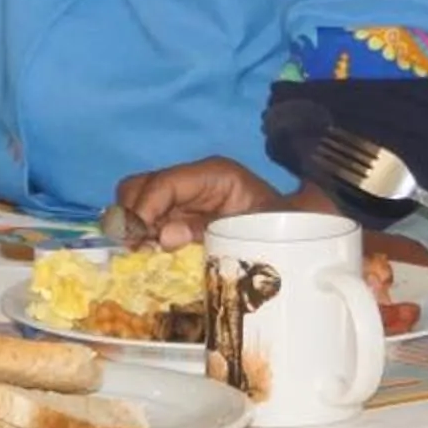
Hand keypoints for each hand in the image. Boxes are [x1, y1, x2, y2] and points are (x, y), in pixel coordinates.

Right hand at [113, 158, 290, 249]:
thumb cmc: (280, 228)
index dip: (143, 210)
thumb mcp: (250, 230)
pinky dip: (141, 234)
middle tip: (138, 249)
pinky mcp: (178, 213)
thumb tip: (164, 236)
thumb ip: (206, 230)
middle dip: (131, 216)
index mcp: (213, 174)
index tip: (136, 241)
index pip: (163, 184)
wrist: (297, 234)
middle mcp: (192, 179)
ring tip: (145, 252)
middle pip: (138, 186)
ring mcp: (182, 195)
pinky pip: (146, 219)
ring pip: (134, 200)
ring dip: (133, 227)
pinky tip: (151, 252)